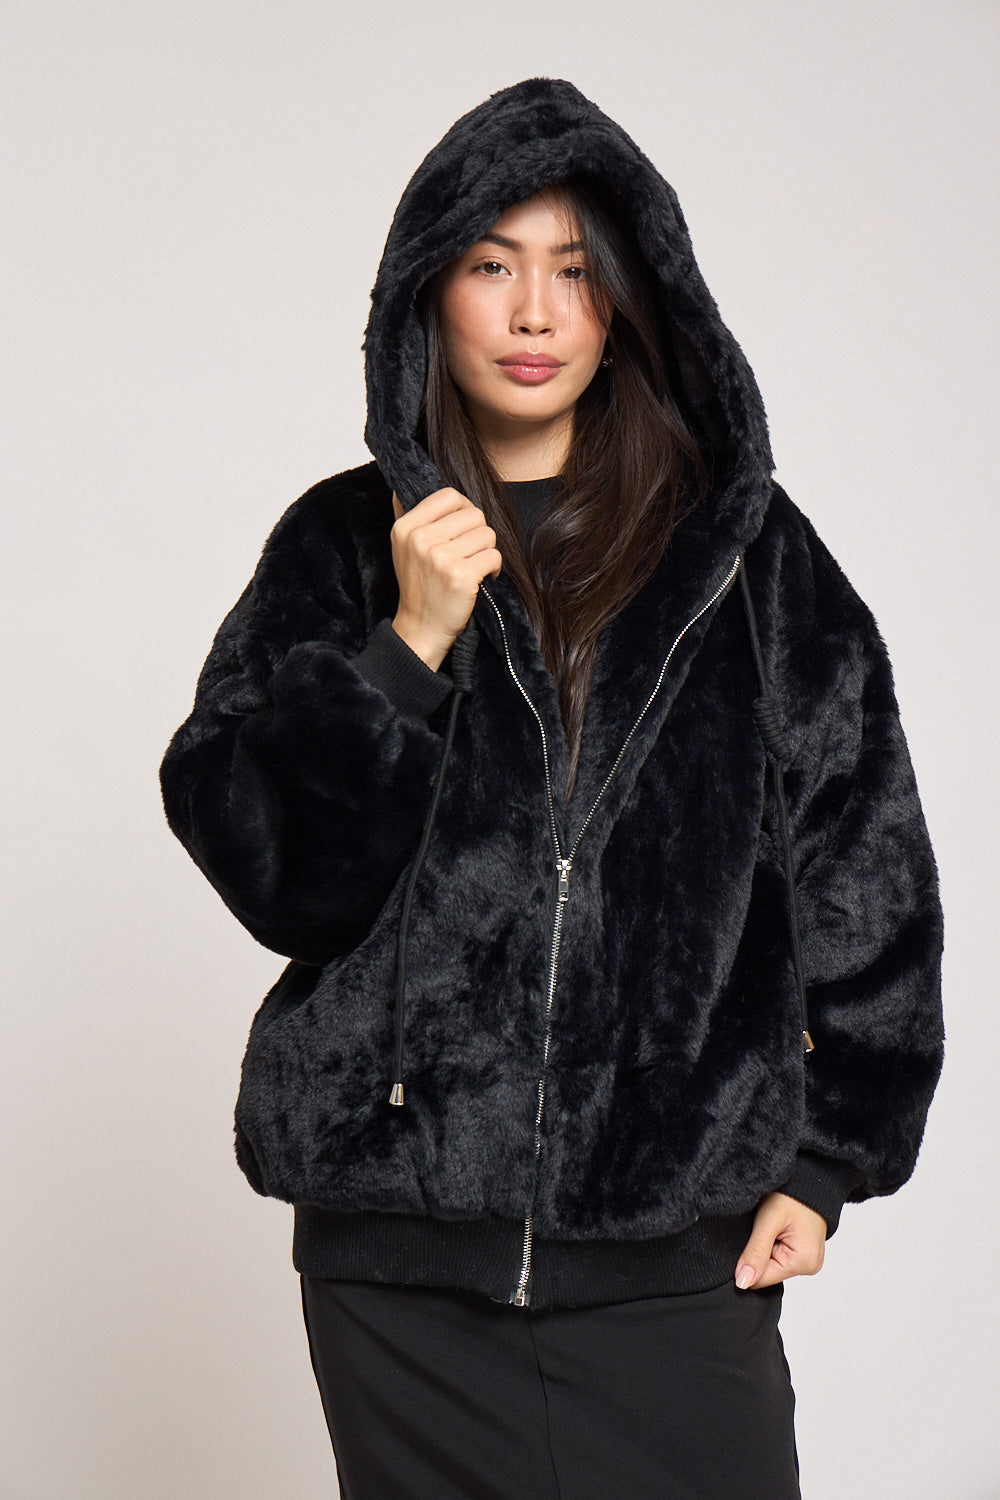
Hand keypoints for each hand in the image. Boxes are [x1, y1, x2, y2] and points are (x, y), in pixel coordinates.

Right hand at [390, 489, 502, 669]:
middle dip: (478, 533)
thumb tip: (401, 486)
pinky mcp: (461, 577)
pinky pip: (494, 556)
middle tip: (469, 553)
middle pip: (474, 514)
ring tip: (473, 566)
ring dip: (486, 551)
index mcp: (406, 528)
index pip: (449, 496)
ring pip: (487, 534)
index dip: (464, 509)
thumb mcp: (402, 547)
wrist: (421, 628)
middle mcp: (421, 540)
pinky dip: (493, 568)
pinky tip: (481, 578)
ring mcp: (441, 559)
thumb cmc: (418, 585)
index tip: (462, 529)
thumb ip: (407, 515)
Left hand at [734, 1192, 826, 1289]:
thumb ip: (755, 1253)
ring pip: (771, 1263)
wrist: (809, 1178)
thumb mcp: (768, 1221)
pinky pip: (778, 1255)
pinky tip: (777, 1228)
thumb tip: (743, 1283)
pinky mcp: (802, 1253)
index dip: (749, 1261)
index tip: (752, 1236)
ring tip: (772, 1225)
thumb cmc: (792, 1194)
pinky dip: (772, 1242)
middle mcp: (809, 1266)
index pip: (761, 1280)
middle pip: (767, 1272)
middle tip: (765, 1227)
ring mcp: (807, 1260)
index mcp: (804, 1262)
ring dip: (765, 1245)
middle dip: (759, 1252)